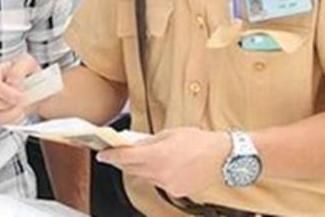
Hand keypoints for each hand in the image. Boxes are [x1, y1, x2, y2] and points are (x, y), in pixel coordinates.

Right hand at [0, 53, 40, 124]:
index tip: (21, 95)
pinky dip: (12, 119)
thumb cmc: (27, 74)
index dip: (6, 92)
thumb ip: (19, 69)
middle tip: (20, 102)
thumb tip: (12, 81)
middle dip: (5, 103)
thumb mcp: (27, 63)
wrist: (35, 88)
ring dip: (10, 113)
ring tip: (22, 107)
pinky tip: (20, 112)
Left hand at [96, 128, 230, 198]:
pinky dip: (155, 174)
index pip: (125, 158)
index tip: (102, 154)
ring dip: (140, 168)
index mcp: (157, 156)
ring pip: (144, 177)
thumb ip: (148, 141)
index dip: (110, 156)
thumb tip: (132, 145)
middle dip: (123, 161)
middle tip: (117, 154)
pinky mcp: (176, 191)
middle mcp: (160, 173)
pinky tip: (162, 166)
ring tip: (142, 157)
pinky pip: (158, 182)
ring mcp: (168, 184)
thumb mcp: (169, 134)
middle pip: (132, 169)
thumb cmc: (198, 141)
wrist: (222, 156)